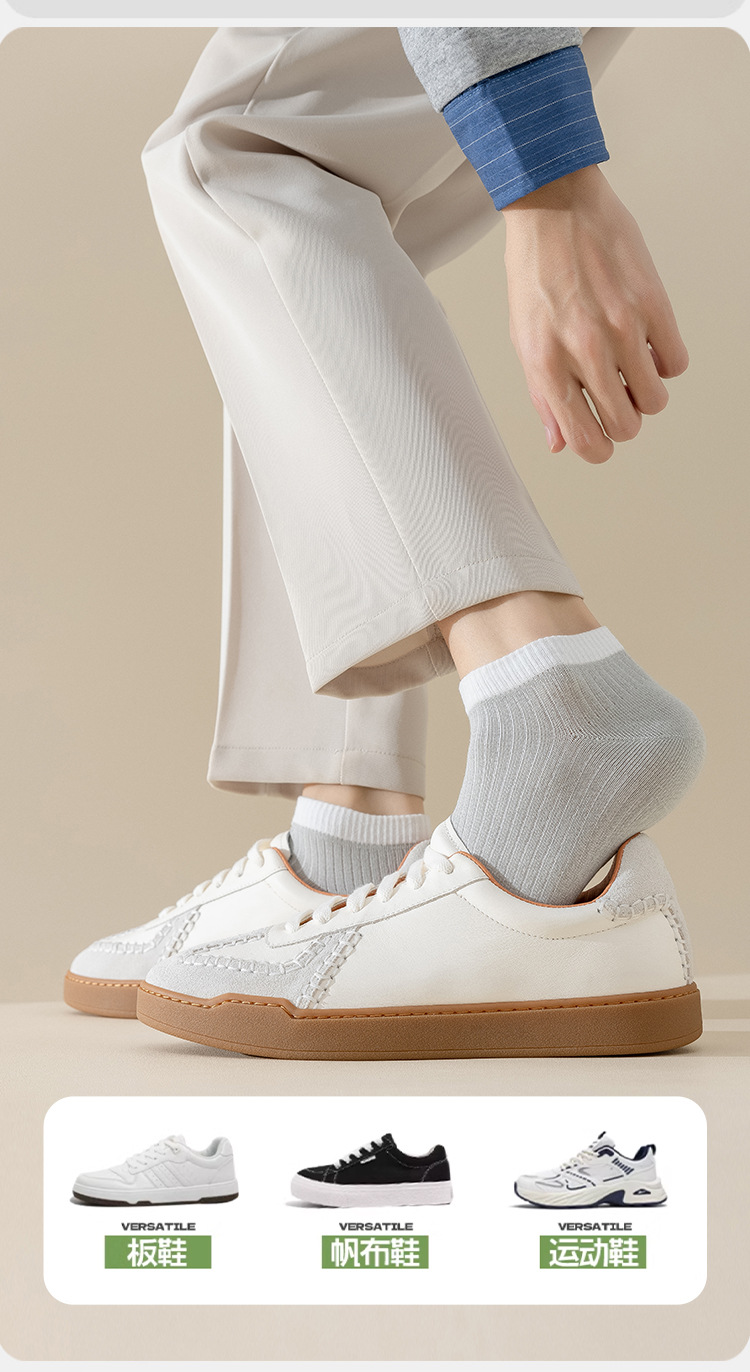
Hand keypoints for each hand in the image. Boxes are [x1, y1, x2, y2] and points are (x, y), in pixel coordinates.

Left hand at [503, 164, 688, 462]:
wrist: (554, 206)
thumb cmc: (534, 269)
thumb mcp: (524, 338)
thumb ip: (543, 395)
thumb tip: (559, 440)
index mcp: (547, 364)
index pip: (586, 440)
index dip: (598, 448)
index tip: (601, 438)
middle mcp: (585, 351)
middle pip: (627, 426)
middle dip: (624, 420)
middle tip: (616, 398)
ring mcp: (622, 328)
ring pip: (655, 399)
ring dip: (646, 392)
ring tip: (630, 369)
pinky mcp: (652, 304)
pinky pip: (675, 362)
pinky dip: (664, 361)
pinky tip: (647, 345)